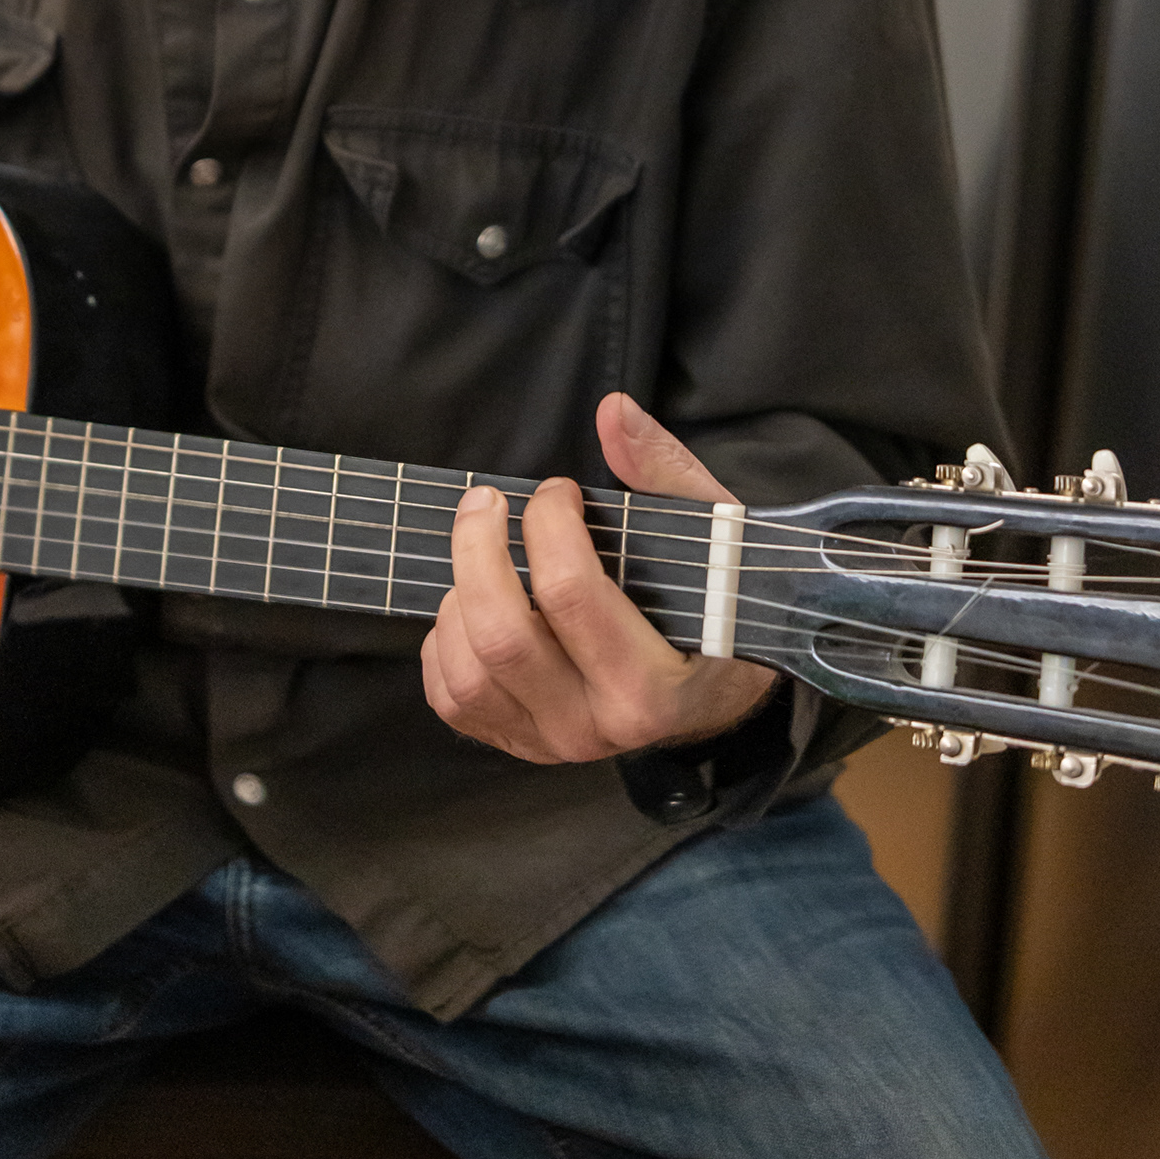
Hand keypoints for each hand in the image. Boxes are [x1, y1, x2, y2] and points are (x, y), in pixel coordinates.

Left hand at [420, 390, 777, 763]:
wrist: (717, 691)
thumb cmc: (713, 603)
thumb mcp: (712, 535)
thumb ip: (662, 470)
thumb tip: (612, 413)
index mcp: (653, 684)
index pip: (570, 595)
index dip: (548, 524)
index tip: (557, 490)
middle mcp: (600, 727)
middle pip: (503, 637)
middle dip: (476, 549)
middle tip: (486, 501)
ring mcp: (554, 744)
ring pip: (468, 672)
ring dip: (460, 595)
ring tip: (484, 556)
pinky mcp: (519, 745)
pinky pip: (451, 700)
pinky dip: (443, 644)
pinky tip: (470, 606)